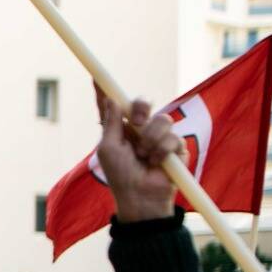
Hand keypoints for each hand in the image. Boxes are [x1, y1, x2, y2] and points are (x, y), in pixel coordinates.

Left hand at [97, 94, 178, 222]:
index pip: (117, 105)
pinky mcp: (176, 148)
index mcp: (121, 129)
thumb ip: (111, 123)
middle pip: (144, 103)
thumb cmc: (120, 176)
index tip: (95, 76)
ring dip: (151, 140)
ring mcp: (160, 137)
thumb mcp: (109, 148)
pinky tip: (156, 163)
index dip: (107, 90)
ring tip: (144, 157)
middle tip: (137, 122)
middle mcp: (141, 130)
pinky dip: (162, 151)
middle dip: (142, 108)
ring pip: (162, 119)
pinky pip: (173, 137)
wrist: (140, 196)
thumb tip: (110, 99)